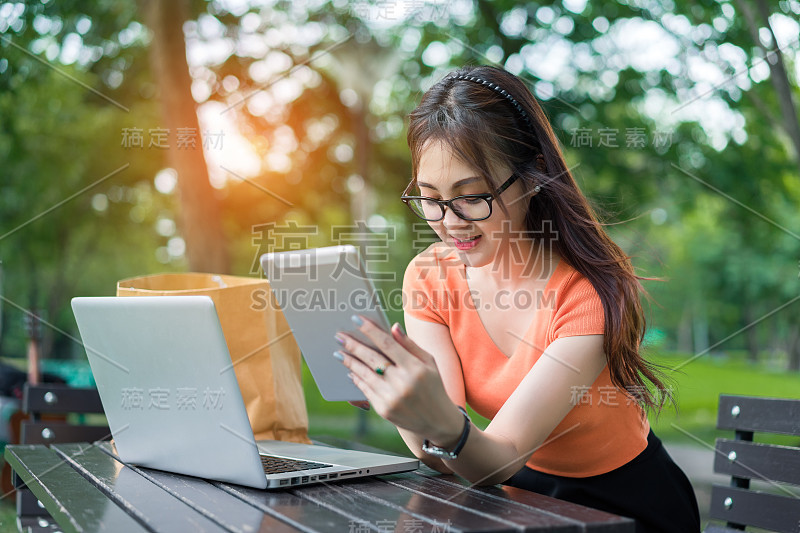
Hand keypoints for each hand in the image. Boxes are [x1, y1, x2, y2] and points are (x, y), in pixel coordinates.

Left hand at [334, 316, 463, 444]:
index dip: (370, 330)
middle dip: (353, 345)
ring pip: (364, 375)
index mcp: (415, 368)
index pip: (387, 344)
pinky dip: (357, 379)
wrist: (438, 421)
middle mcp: (402, 383)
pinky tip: (351, 370)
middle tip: (339, 336)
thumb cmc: (433, 386)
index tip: (356, 319)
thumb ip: (410, 345)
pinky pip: (365, 390)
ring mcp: (392, 398)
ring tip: (339, 353)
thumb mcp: (429, 363)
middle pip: (372, 358)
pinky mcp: (384, 410)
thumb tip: (393, 327)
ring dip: (349, 362)